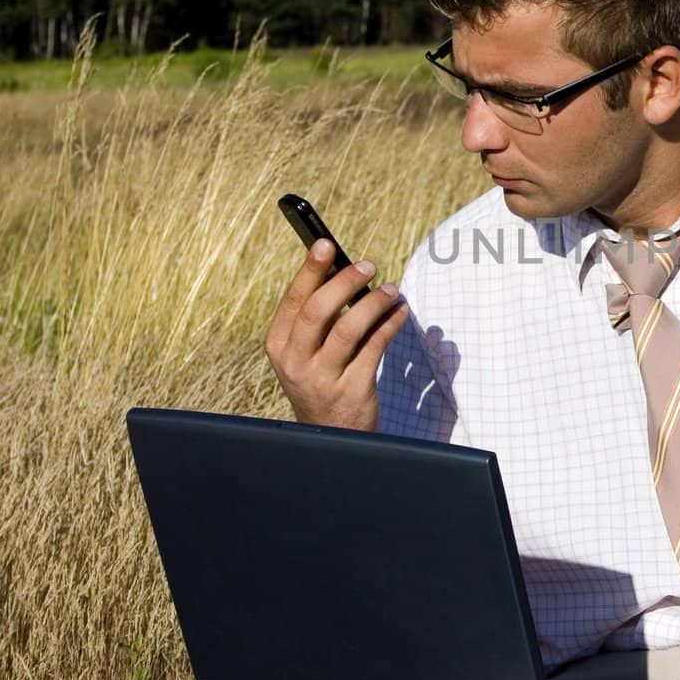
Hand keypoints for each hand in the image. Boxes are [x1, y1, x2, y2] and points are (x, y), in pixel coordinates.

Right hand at [264, 239, 407, 430]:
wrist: (330, 435)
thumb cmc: (321, 379)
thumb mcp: (305, 352)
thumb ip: (317, 317)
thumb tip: (342, 270)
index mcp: (279, 346)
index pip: (293, 301)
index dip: (310, 270)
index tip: (326, 244)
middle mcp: (295, 363)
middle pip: (318, 311)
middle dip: (345, 281)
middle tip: (368, 265)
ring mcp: (322, 379)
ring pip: (349, 328)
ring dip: (374, 302)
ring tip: (391, 289)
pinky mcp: (352, 391)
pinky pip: (375, 347)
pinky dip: (390, 324)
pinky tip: (400, 312)